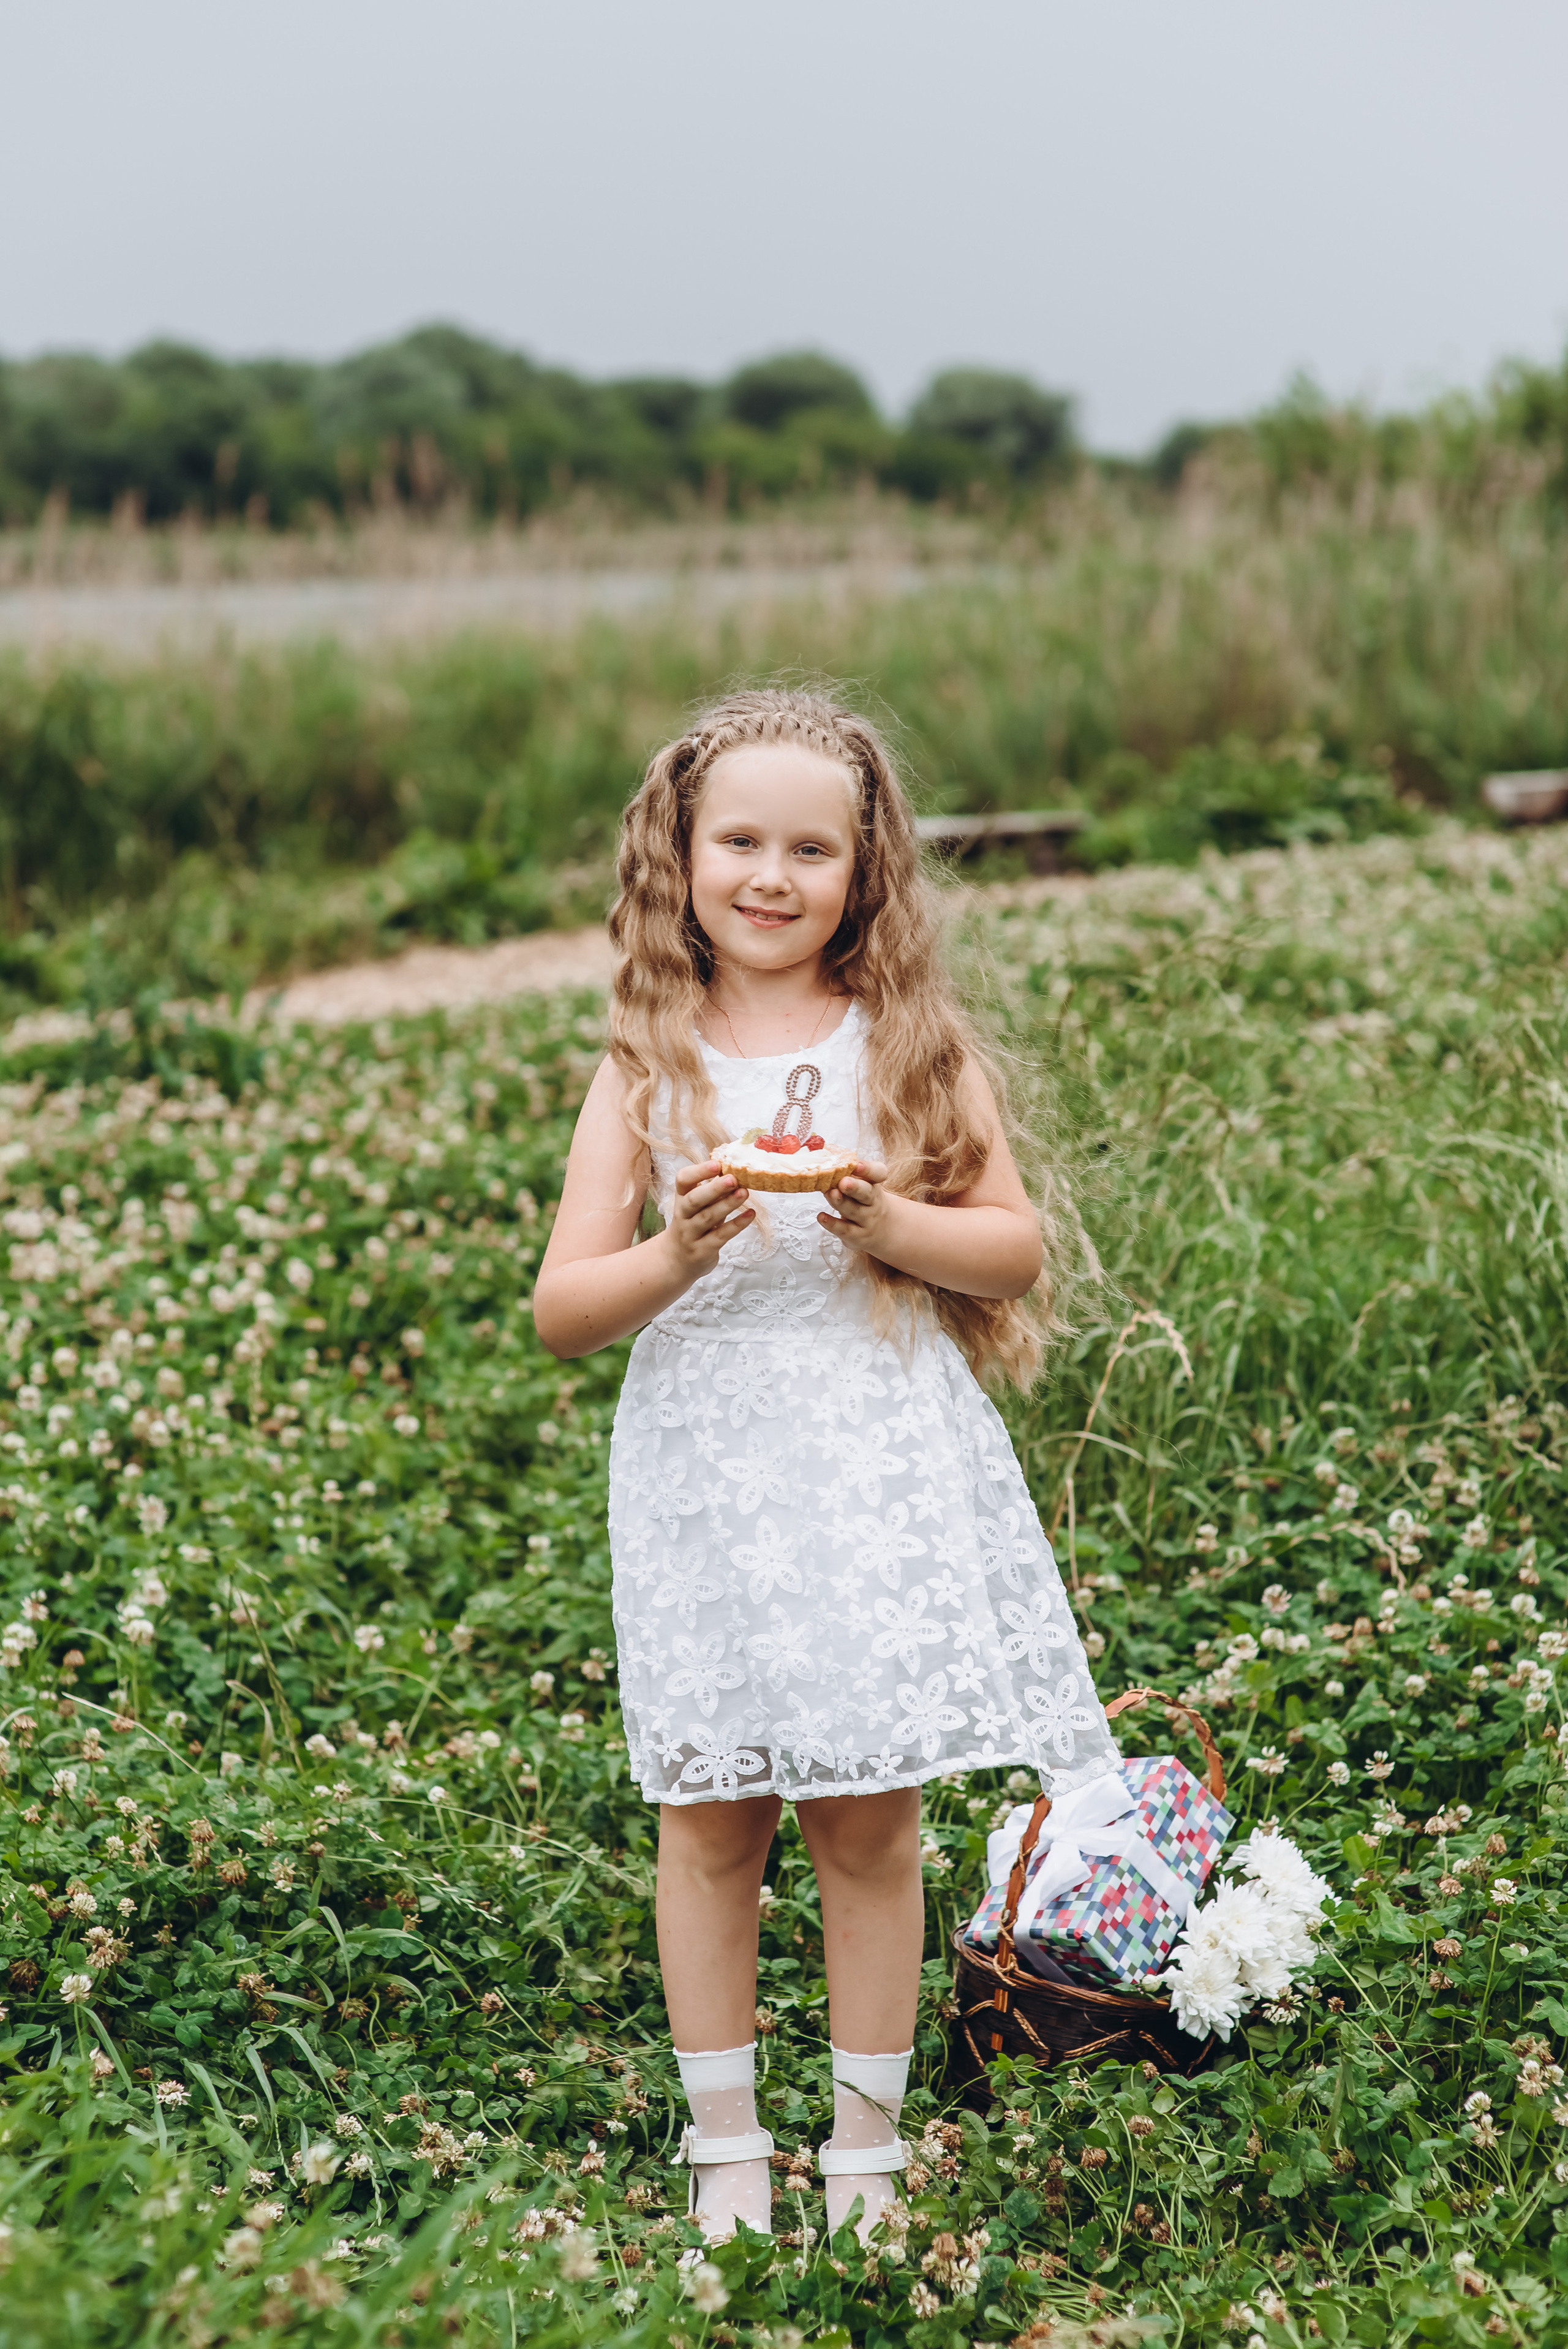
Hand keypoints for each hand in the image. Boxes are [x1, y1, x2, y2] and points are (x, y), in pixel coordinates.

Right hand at [666, 1158, 753, 1278]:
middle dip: (713, 1189)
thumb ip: (712, 1191)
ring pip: (707, 1218)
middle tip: (733, 1178)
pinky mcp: (702, 1250)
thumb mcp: (697, 1205)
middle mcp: (683, 1215)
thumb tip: (735, 1169)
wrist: (677, 1259)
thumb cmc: (692, 1224)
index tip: (717, 1164)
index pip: (683, 1180)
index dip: (698, 1171)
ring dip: (727, 1205)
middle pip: (694, 1200)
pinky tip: (750, 1214)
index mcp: (681, 1198)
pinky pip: (720, 1236)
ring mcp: (691, 1234)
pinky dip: (736, 1225)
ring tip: (744, 1193)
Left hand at [817, 1158, 892, 1256]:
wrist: (882, 1228)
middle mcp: (872, 1201)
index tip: (857, 1165)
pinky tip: (821, 1217)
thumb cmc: (863, 1200)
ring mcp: (866, 1219)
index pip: (878, 1173)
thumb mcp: (862, 1185)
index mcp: (873, 1183)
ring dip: (841, 1203)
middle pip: (867, 1193)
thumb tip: (820, 1161)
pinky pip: (845, 1230)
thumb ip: (846, 1173)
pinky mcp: (857, 1235)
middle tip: (844, 1182)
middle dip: (855, 1187)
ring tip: (831, 1194)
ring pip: (854, 1211)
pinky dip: (833, 1224)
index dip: (868, 1169)